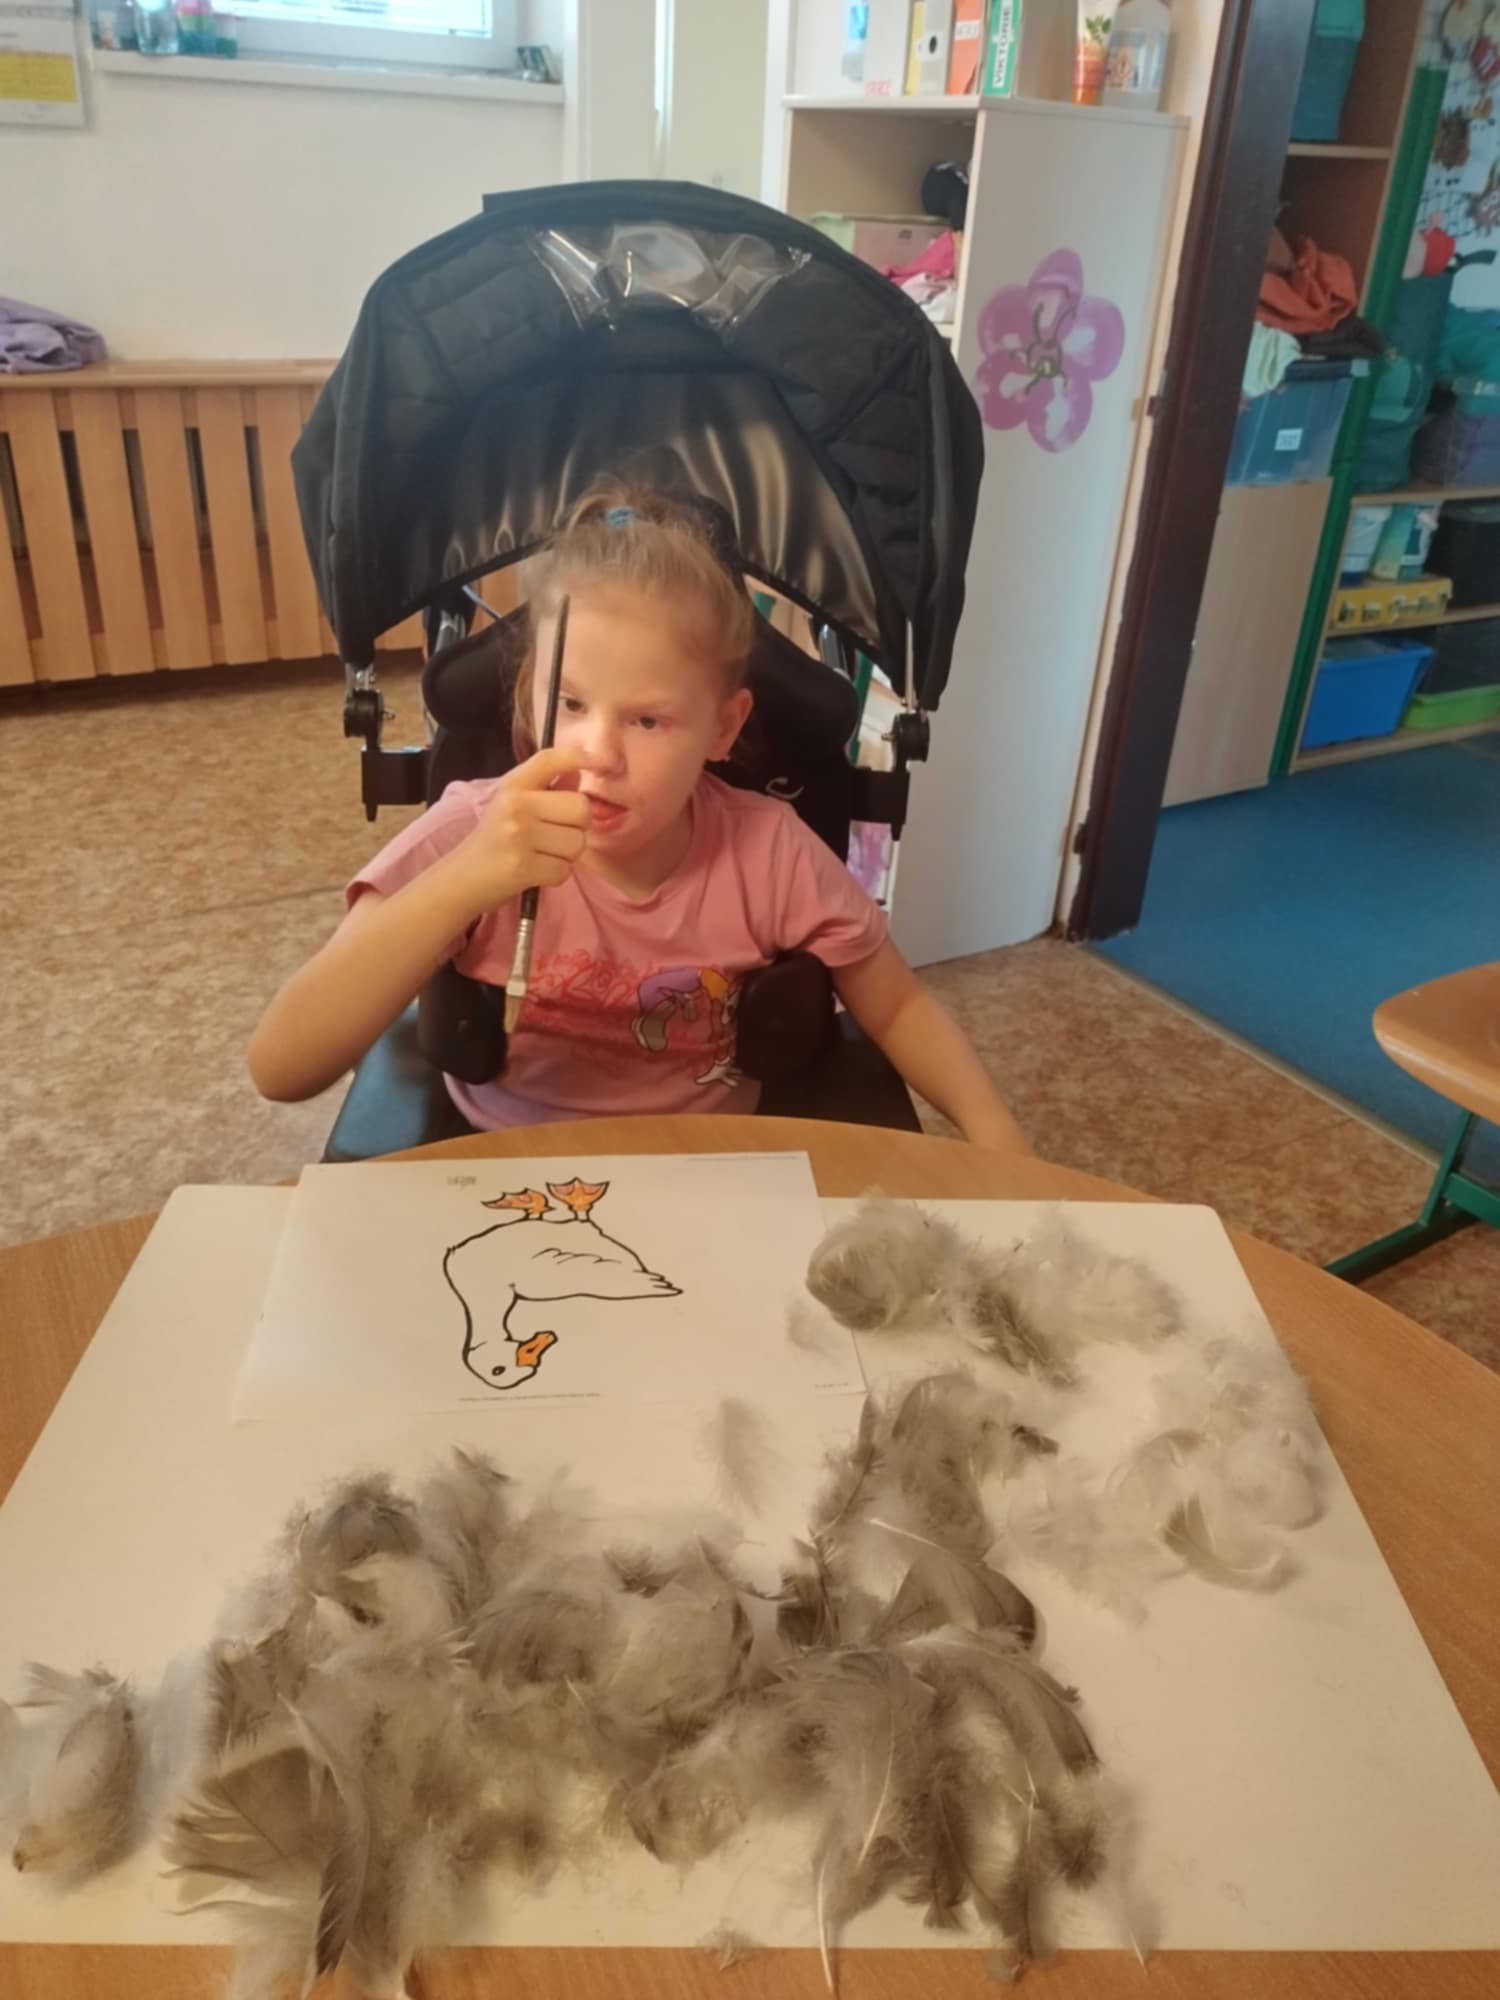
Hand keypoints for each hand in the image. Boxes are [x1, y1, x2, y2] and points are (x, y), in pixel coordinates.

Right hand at [446, 747, 593, 915]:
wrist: (462, 879)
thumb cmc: (495, 841)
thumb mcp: (514, 807)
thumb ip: (548, 789)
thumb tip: (578, 771)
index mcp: (513, 786)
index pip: (549, 759)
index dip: (577, 755)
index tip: (596, 760)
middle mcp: (515, 804)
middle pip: (580, 807)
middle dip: (577, 827)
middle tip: (555, 837)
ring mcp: (518, 835)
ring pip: (577, 842)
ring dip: (566, 855)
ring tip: (542, 855)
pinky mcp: (522, 866)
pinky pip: (564, 870)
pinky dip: (555, 875)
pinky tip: (535, 872)